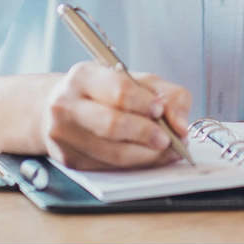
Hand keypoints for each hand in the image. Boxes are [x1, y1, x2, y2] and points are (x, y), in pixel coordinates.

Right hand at [41, 62, 191, 168]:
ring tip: (164, 150)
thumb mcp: (138, 80)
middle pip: (113, 125)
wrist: (63, 106)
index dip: (145, 104)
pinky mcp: (68, 159)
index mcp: (84, 75)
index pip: (119, 91)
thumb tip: (181, 125)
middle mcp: (66, 104)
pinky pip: (107, 167)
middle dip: (147, 134)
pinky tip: (146, 156)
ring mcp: (63, 134)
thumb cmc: (104, 91)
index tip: (160, 111)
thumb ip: (167, 95)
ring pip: (112, 153)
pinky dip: (133, 165)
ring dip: (146, 155)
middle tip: (168, 139)